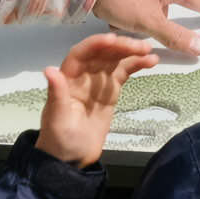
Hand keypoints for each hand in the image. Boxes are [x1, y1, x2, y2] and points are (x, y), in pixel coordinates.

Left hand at [36, 33, 158, 166]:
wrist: (72, 159)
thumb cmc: (60, 140)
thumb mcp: (57, 119)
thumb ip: (57, 94)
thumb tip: (49, 70)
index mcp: (67, 78)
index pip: (81, 54)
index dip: (96, 44)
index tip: (113, 39)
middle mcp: (82, 75)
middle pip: (101, 53)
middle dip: (119, 46)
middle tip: (141, 45)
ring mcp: (98, 82)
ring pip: (114, 59)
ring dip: (131, 52)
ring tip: (149, 50)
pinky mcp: (110, 91)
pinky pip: (124, 72)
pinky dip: (136, 65)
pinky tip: (151, 61)